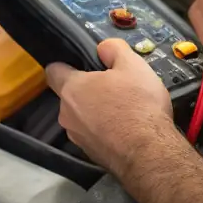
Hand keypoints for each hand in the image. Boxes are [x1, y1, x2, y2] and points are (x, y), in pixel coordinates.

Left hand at [45, 39, 176, 174]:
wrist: (148, 153)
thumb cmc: (138, 106)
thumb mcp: (133, 66)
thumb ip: (113, 49)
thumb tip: (103, 48)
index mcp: (71, 89)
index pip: (53, 71)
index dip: (67, 65)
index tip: (84, 65)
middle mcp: (67, 114)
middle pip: (71, 95)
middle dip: (89, 90)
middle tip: (115, 87)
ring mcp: (77, 138)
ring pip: (82, 117)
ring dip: (97, 112)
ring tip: (124, 110)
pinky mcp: (90, 155)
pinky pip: (93, 135)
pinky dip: (105, 131)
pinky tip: (126, 130)